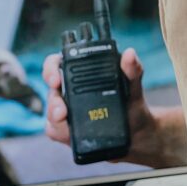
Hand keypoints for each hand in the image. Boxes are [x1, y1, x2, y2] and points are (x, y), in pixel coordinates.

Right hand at [42, 48, 158, 164]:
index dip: (51, 68)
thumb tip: (130, 53)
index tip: (56, 79)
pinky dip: (60, 131)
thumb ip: (132, 69)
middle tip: (61, 110)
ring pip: (51, 111)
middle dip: (53, 100)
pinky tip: (69, 132)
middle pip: (51, 89)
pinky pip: (54, 130)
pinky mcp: (65, 127)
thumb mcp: (134, 85)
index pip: (57, 63)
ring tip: (64, 119)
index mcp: (82, 72)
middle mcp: (70, 88)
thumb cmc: (131, 102)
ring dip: (55, 116)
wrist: (135, 130)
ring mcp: (66, 108)